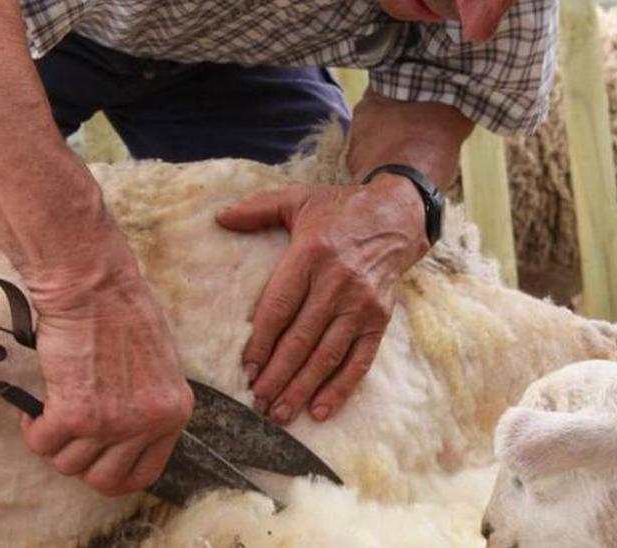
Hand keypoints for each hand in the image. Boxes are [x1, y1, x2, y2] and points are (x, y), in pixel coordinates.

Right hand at [18, 263, 193, 496]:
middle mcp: (148, 423)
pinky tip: (35, 409)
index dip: (114, 473)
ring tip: (52, 413)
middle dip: (80, 463)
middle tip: (69, 437)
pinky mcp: (74, 413)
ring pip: (68, 464)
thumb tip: (125, 432)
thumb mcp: (158, 365)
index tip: (98, 462)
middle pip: (104, 480)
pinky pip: (42, 443)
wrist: (93, 287)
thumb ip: (147, 403)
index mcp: (174, 412)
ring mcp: (112, 423)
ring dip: (54, 443)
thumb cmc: (122, 311)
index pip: (146, 473)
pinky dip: (33, 429)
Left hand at [216, 174, 428, 423]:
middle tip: (257, 402)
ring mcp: (362, 305)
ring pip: (327, 355)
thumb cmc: (340, 210)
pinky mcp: (380, 320)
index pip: (280, 306)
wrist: (397, 216)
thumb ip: (258, 208)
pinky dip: (340, 388)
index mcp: (312, 254)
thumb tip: (219, 218)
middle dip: (277, 375)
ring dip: (302, 388)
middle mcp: (338, 283)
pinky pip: (359, 360)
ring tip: (279, 413)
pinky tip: (320, 410)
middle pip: (301, 338)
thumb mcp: (298, 199)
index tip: (246, 368)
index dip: (261, 341)